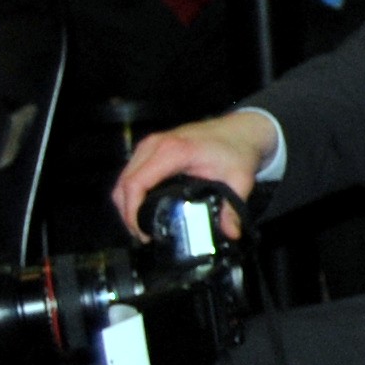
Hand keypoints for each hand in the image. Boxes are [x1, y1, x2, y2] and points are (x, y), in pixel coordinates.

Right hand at [112, 111, 269, 234]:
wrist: (240, 128)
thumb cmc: (238, 150)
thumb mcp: (239, 179)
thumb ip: (232, 208)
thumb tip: (231, 234)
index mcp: (173, 151)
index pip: (137, 183)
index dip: (133, 211)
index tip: (143, 232)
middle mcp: (155, 145)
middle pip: (124, 183)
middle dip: (127, 213)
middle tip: (143, 235)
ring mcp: (150, 145)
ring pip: (124, 179)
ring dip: (127, 204)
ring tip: (142, 227)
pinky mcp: (150, 148)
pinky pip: (131, 173)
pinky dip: (131, 193)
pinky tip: (144, 209)